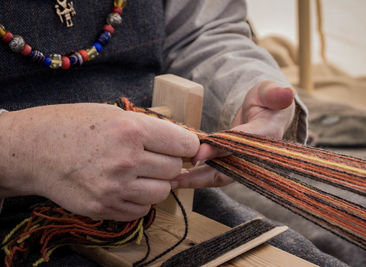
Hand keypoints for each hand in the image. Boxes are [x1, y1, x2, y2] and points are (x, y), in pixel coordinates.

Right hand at [0, 103, 198, 220]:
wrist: (35, 149)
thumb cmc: (75, 125)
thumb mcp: (114, 114)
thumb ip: (149, 129)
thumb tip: (180, 144)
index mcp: (132, 130)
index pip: (185, 144)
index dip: (187, 146)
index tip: (182, 148)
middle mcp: (127, 159)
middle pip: (174, 169)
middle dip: (169, 163)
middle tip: (154, 158)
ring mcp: (115, 187)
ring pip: (162, 192)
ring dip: (157, 183)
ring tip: (140, 173)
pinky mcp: (104, 207)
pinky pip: (141, 210)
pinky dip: (140, 200)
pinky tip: (126, 187)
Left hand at [171, 80, 294, 187]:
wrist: (269, 114)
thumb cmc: (267, 101)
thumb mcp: (270, 92)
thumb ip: (275, 93)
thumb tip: (287, 92)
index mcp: (266, 135)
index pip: (241, 144)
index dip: (220, 149)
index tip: (198, 154)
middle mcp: (256, 155)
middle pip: (229, 168)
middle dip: (203, 174)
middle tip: (177, 177)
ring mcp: (244, 163)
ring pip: (220, 176)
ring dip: (197, 180)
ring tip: (172, 181)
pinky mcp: (234, 166)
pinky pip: (216, 174)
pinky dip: (198, 178)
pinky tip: (178, 179)